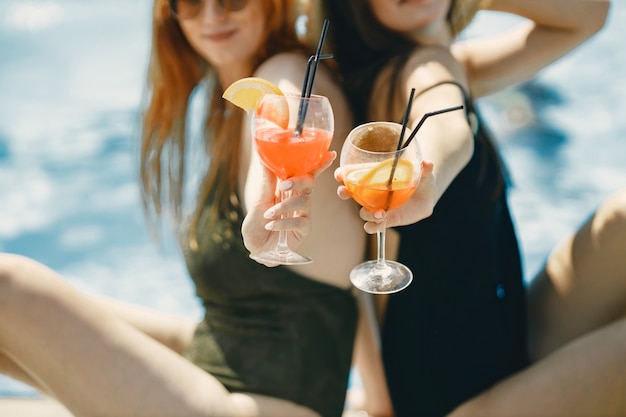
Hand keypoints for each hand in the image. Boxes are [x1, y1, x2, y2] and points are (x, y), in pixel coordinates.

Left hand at [243, 151, 335, 265]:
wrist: (255, 248)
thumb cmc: (257, 224)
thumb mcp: (258, 200)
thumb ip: (267, 180)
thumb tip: (263, 155)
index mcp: (289, 188)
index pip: (305, 171)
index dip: (319, 163)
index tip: (329, 153)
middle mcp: (298, 198)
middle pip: (309, 182)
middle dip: (299, 181)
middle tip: (283, 185)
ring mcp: (303, 213)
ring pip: (304, 201)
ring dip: (284, 207)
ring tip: (268, 215)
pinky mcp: (304, 229)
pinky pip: (300, 222)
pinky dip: (283, 223)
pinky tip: (271, 226)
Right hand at [335, 159, 434, 233]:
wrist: (426, 195)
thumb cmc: (419, 178)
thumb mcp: (422, 172)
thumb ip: (424, 169)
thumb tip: (428, 164)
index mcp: (374, 176)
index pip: (352, 174)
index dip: (343, 174)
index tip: (340, 174)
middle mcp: (370, 192)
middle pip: (349, 193)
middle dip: (343, 192)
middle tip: (344, 192)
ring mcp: (377, 207)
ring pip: (362, 212)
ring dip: (366, 213)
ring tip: (380, 213)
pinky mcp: (385, 220)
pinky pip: (373, 225)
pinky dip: (374, 226)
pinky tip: (381, 223)